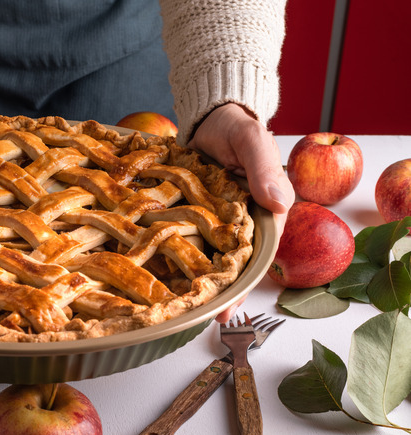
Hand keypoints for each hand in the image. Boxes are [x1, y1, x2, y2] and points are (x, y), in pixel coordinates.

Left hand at [189, 103, 294, 322]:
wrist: (209, 115)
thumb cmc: (236, 128)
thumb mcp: (252, 142)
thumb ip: (263, 169)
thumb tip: (279, 204)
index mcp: (259, 211)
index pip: (255, 255)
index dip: (243, 284)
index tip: (230, 309)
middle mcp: (235, 221)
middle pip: (228, 263)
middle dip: (217, 292)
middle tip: (202, 319)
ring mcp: (208, 218)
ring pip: (202, 254)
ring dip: (192, 278)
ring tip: (177, 307)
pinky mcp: (185, 210)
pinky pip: (178, 233)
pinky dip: (169, 251)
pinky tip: (155, 272)